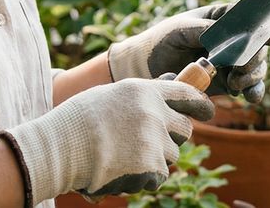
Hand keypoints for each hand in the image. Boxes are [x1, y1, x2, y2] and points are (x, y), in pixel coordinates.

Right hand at [2, 78, 213, 202]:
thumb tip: (158, 102)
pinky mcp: (151, 167)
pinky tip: (122, 172)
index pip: (185, 93)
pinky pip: (159, 177)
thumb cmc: (76, 122)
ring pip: (171, 156)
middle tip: (152, 145)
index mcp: (144, 91)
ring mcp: (155, 140)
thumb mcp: (109, 96)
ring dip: (155, 160)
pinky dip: (144, 179)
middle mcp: (155, 112)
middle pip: (184, 129)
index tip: (208, 111)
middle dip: (173, 139)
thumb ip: (137, 99)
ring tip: (125, 159)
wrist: (61, 148)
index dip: (200, 104)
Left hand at [108, 4, 269, 101]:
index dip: (263, 27)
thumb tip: (223, 36)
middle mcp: (233, 40)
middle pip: (256, 46)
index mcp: (223, 19)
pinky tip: (249, 96)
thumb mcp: (181, 29)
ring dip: (253, 75)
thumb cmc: (165, 38)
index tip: (269, 37)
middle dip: (254, 57)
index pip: (249, 19)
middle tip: (242, 67)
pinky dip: (252, 92)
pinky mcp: (228, 82)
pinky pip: (248, 87)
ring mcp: (232, 62)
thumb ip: (203, 31)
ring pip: (256, 68)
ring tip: (237, 82)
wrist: (149, 65)